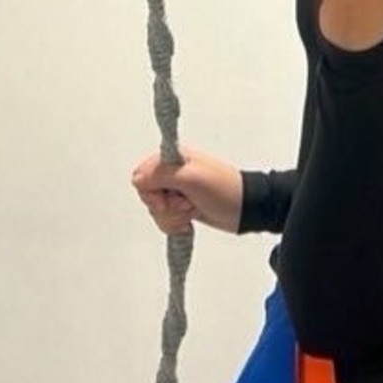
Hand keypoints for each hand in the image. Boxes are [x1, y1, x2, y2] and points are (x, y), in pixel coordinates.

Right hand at [130, 145, 244, 235]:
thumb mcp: (191, 178)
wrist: (246, 209)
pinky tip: (190, 221)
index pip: (141, 175)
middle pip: (147, 195)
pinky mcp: (181, 206)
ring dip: (173, 216)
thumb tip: (136, 179)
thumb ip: (160, 175)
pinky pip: (164, 219)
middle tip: (186, 202)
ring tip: (193, 209)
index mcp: (173, 158)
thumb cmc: (224, 190)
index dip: (151, 191)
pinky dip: (175, 224)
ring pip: (156, 210)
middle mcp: (172, 172)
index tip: (166, 198)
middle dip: (165, 206)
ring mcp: (177, 191)